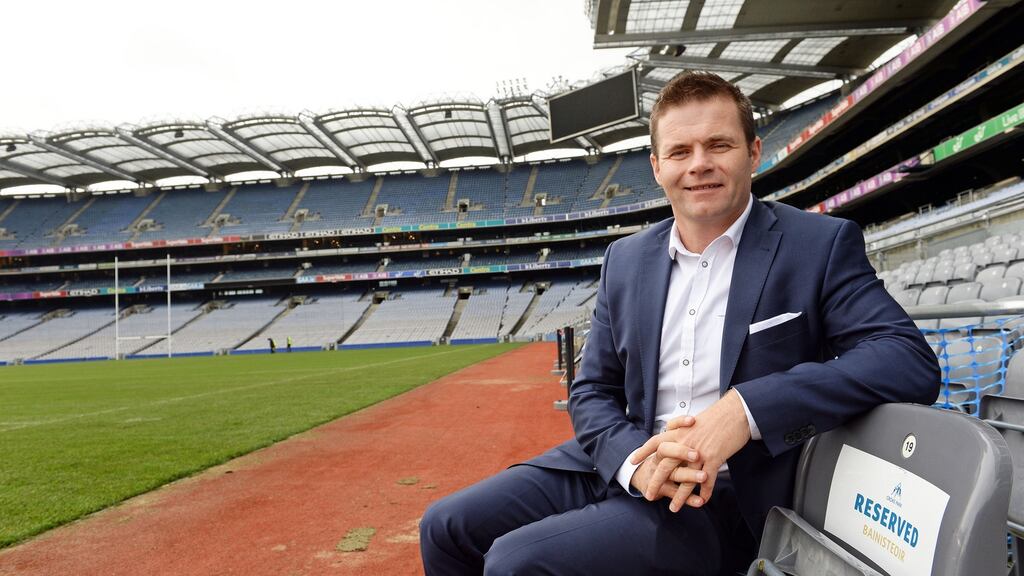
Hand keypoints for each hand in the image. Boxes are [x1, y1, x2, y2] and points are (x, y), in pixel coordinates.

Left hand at [632, 390, 751, 505]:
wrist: (735, 412)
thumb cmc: (718, 416)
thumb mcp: (695, 422)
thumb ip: (684, 432)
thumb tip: (678, 438)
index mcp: (679, 432)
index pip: (655, 442)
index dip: (643, 451)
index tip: (632, 461)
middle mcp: (685, 442)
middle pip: (665, 465)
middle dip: (656, 482)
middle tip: (649, 495)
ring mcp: (699, 451)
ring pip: (685, 478)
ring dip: (679, 496)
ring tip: (673, 508)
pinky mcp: (714, 458)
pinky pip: (707, 479)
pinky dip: (705, 492)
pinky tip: (702, 500)